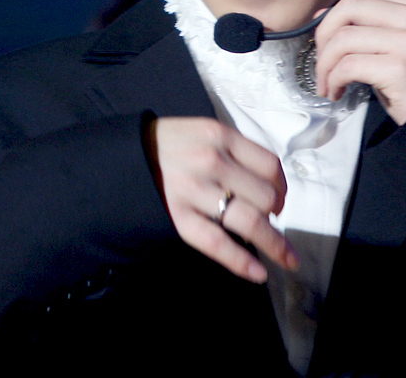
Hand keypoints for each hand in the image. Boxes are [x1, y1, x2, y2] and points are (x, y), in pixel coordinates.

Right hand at [144, 117, 296, 282]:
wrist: (118, 156)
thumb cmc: (164, 145)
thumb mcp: (200, 131)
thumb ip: (231, 150)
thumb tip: (266, 184)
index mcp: (219, 136)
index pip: (269, 165)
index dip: (281, 187)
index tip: (280, 201)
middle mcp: (210, 160)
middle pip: (265, 195)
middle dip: (275, 215)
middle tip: (269, 222)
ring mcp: (193, 191)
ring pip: (250, 222)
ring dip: (275, 245)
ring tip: (287, 259)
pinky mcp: (177, 217)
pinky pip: (217, 244)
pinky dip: (241, 262)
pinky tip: (257, 273)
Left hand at [297, 0, 405, 125]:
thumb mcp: (403, 44)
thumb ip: (371, 23)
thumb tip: (324, 12)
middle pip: (349, 6)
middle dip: (322, 34)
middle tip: (321, 61)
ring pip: (343, 38)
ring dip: (325, 64)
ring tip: (327, 83)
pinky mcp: (400, 68)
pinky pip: (347, 66)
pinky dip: (333, 80)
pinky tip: (337, 92)